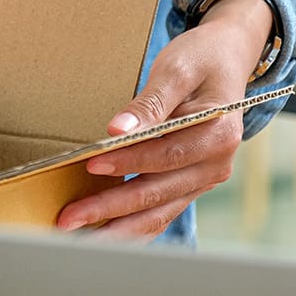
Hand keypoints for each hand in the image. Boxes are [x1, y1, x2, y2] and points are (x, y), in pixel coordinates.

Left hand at [54, 0, 274, 240]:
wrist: (227, 58)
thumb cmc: (200, 59)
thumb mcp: (176, 70)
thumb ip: (149, 104)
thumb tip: (116, 129)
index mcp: (219, 134)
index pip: (166, 155)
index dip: (127, 162)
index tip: (90, 165)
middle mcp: (216, 164)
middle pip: (157, 194)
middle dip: (110, 209)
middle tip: (68, 218)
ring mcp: (203, 179)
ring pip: (158, 214)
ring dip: (117, 229)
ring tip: (77, 237)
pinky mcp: (189, 184)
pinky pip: (159, 212)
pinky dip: (130, 226)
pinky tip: (101, 235)